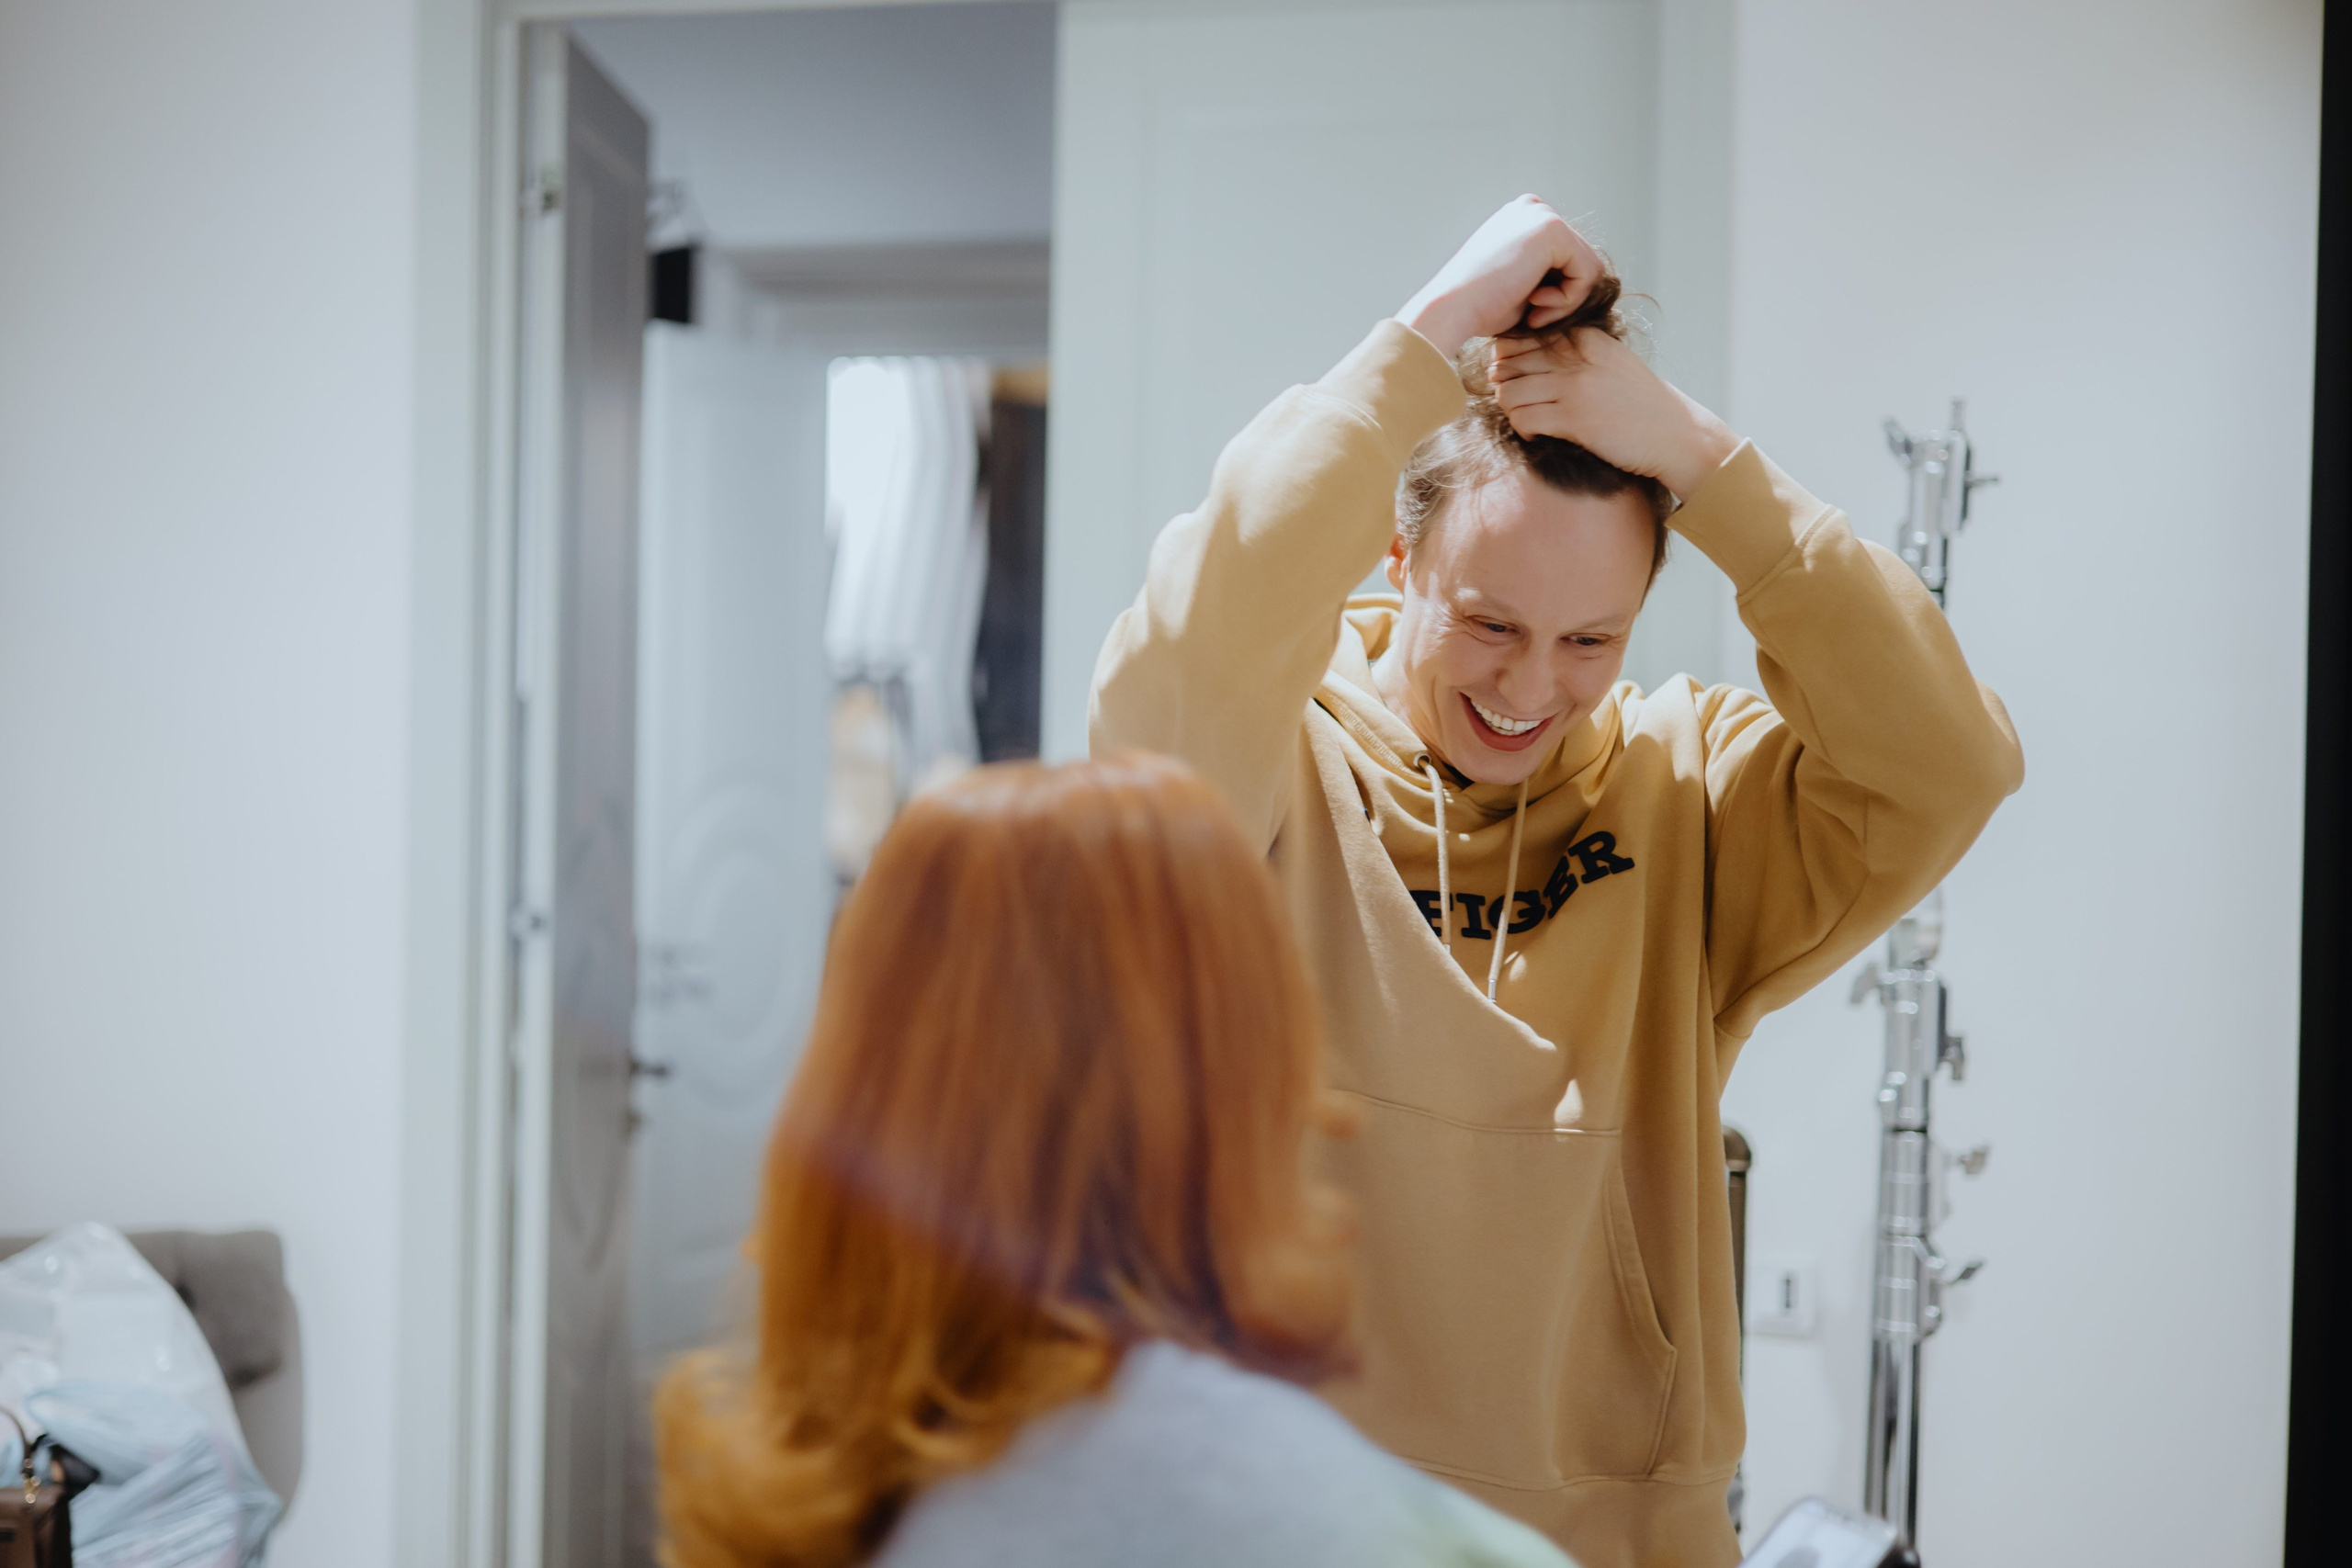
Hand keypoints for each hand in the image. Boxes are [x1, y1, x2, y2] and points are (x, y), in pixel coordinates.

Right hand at [1396, 196, 1604, 359]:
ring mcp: (1543, 215)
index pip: (1564, 257)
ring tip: (1533, 312)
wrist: (1452, 308)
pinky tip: (1535, 304)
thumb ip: (1547, 273)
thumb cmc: (1478, 307)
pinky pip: (1587, 274)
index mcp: (1520, 217)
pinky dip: (1567, 301)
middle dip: (1562, 296)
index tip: (1526, 308)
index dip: (1554, 291)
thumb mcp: (1519, 282)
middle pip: (1579, 260)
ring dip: (1565, 302)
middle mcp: (1533, 208)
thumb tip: (1585, 280)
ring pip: (1587, 267)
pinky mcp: (1554, 230)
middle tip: (1531, 315)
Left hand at [1488, 329, 1741, 500]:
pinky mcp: (1574, 419)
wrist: (1677, 436)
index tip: (1519, 377)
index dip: (1510, 358)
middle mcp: (1578, 357)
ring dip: (1511, 409)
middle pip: (1509, 362)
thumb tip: (1526, 358)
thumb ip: (1577, 353)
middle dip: (1505, 384)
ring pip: (1508, 392)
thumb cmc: (1642, 404)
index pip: (1523, 336)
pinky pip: (1522, 419)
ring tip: (1530, 419)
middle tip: (1519, 402)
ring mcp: (1575, 387)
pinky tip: (1538, 434)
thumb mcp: (1613, 363)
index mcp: (1587, 337)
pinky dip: (1522, 429)